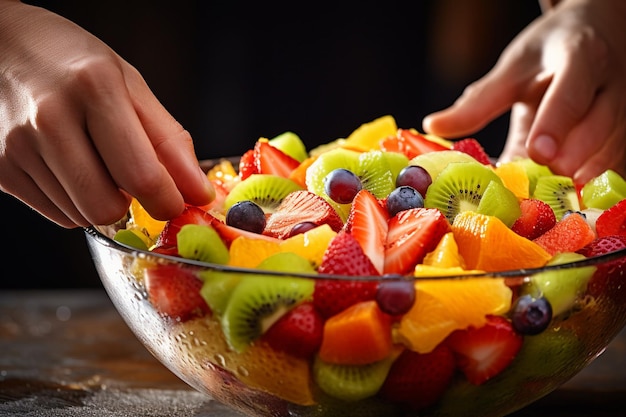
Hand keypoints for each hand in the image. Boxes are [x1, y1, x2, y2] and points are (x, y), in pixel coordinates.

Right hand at [0, 1, 214, 227]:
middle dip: (131, 206)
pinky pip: (57, 215)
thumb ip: (169, 142)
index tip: (176, 203)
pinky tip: (70, 167)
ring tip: (93, 161)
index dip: (168, 202)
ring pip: (81, 217)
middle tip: (132, 181)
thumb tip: (199, 194)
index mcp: (95, 89)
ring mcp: (17, 147)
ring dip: (101, 201)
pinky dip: (75, 202)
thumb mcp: (132, 87)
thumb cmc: (75, 65)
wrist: (2, 46)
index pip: (141, 175)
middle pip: (106, 208)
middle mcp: (50, 119)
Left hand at [422, 0, 625, 183]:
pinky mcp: (623, 136)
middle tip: (536, 184)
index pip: (571, 93)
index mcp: (580, 58)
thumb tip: (433, 126)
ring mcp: (624, 112)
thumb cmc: (550, 54)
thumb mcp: (513, 67)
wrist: (597, 34)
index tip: (537, 153)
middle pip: (598, 128)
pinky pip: (614, 165)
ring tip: (545, 199)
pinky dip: (589, 185)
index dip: (555, 125)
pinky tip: (563, 201)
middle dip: (568, 159)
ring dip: (579, 177)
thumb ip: (479, 100)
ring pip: (610, 151)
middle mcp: (611, 85)